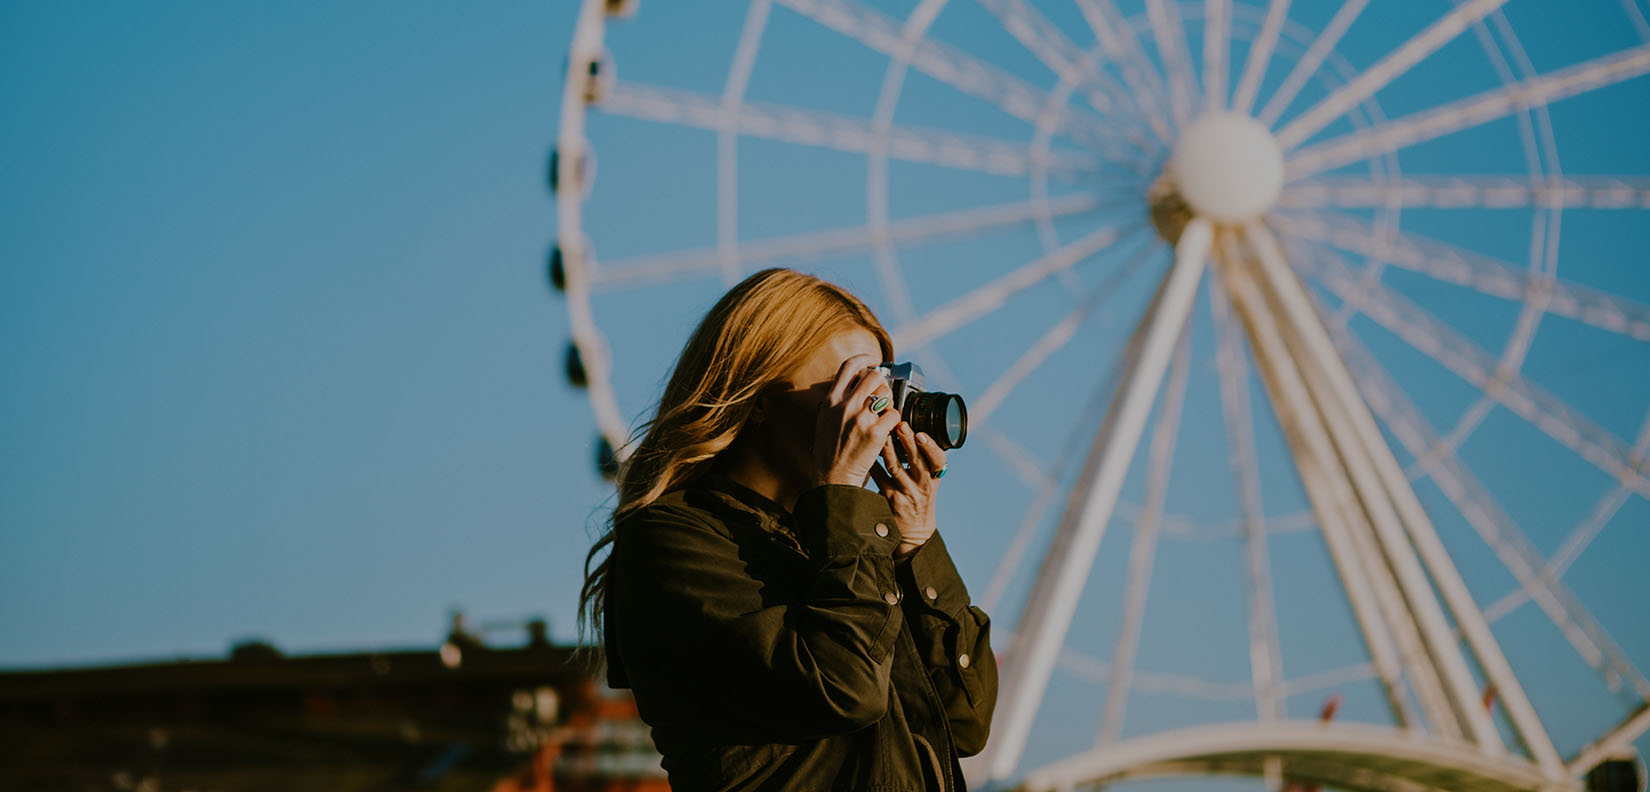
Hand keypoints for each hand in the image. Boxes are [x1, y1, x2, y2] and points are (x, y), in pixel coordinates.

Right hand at [812, 354, 900, 487]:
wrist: (833, 479)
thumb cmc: (829, 452)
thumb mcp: (824, 420)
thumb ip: (835, 401)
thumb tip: (851, 382)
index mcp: (831, 401)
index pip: (849, 366)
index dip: (865, 359)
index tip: (874, 362)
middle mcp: (844, 406)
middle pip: (873, 376)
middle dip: (881, 383)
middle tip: (882, 395)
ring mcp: (860, 419)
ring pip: (886, 394)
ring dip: (889, 402)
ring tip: (883, 415)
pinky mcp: (875, 434)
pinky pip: (894, 415)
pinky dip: (894, 421)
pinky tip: (887, 429)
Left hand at [868, 420, 946, 557]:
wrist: (914, 532)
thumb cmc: (920, 500)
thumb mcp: (929, 483)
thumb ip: (924, 461)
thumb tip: (912, 431)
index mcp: (933, 478)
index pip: (938, 460)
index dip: (931, 447)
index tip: (921, 434)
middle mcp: (922, 485)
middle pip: (917, 461)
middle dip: (909, 442)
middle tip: (901, 425)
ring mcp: (906, 493)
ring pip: (896, 468)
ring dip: (888, 449)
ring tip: (882, 434)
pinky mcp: (890, 499)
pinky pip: (880, 478)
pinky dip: (873, 464)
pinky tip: (865, 452)